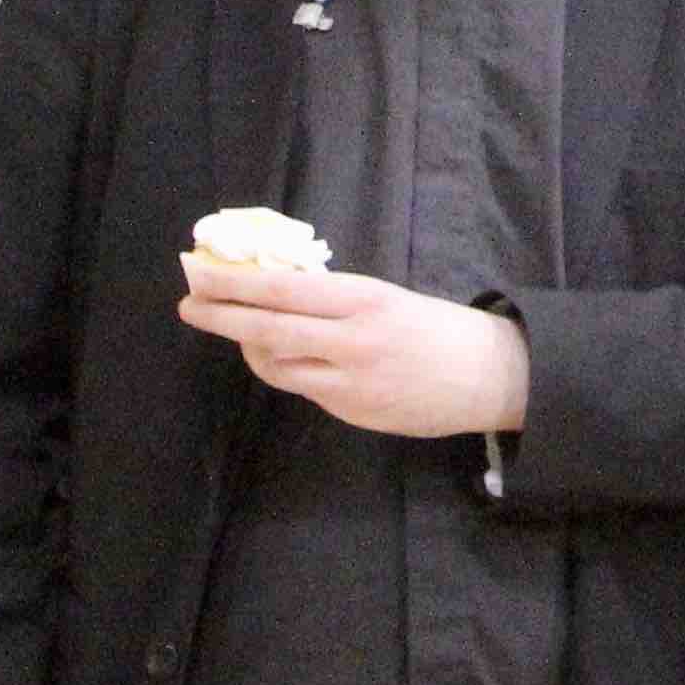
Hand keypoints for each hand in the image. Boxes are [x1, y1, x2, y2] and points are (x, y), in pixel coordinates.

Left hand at [179, 262, 530, 437]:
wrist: (494, 377)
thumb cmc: (441, 329)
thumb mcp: (389, 299)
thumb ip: (336, 300)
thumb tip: (276, 290)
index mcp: (365, 301)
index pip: (283, 289)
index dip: (234, 283)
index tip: (199, 272)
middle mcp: (353, 341)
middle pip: (267, 329)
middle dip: (221, 316)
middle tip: (190, 306)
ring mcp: (351, 382)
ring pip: (277, 365)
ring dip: (253, 348)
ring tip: (246, 335)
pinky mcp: (353, 411)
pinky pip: (306, 388)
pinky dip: (293, 371)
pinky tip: (299, 361)